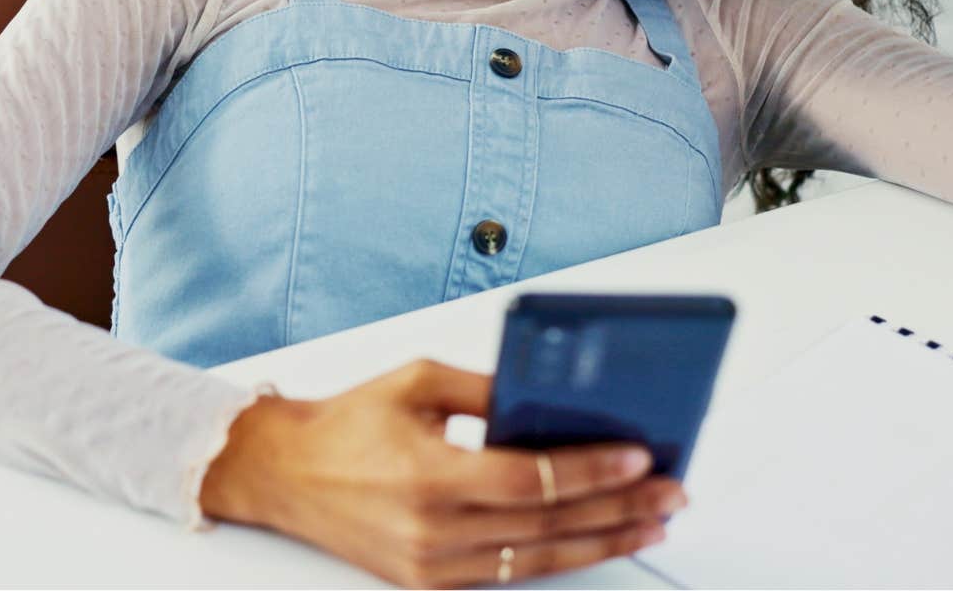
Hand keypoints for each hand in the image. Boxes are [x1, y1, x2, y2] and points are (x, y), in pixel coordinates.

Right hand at [199, 359, 687, 588]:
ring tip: (651, 522)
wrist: (283, 473)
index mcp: (428, 476)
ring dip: (603, 541)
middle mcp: (432, 531)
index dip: (591, 471)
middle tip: (669, 493)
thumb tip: (554, 395)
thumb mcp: (417, 382)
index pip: (530, 481)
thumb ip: (487, 389)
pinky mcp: (429, 583)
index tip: (638, 457)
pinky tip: (595, 542)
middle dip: (619, 510)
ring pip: (538, 561)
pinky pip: (509, 575)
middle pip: (548, 528)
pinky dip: (559, 558)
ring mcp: (431, 566)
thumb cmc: (346, 424)